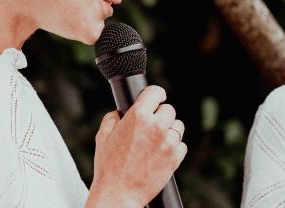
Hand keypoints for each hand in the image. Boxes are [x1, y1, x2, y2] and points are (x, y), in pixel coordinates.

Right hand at [85, 85, 186, 207]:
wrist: (119, 192)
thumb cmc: (109, 165)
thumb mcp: (103, 136)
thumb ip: (111, 118)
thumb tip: (118, 113)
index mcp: (137, 116)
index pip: (155, 92)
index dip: (156, 93)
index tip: (157, 97)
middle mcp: (155, 126)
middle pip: (169, 109)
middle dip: (160, 114)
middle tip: (151, 123)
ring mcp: (167, 143)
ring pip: (178, 126)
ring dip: (169, 129)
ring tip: (156, 139)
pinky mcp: (175, 158)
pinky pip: (181, 145)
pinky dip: (173, 146)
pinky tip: (161, 152)